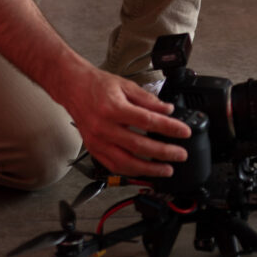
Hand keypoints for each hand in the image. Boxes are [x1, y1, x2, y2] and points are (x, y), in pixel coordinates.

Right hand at [63, 66, 192, 179]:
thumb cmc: (97, 85)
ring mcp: (97, 141)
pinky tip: (144, 171)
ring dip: (149, 169)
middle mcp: (104, 127)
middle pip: (139, 145)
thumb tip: (167, 110)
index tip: (183, 132)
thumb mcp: (126, 85)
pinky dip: (130, 171)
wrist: (73, 87)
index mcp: (114, 108)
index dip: (169, 128)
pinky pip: (113, 166)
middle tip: (180, 155)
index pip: (148, 121)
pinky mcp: (93, 149)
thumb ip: (148, 99)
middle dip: (164, 152)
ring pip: (126, 162)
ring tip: (166, 170)